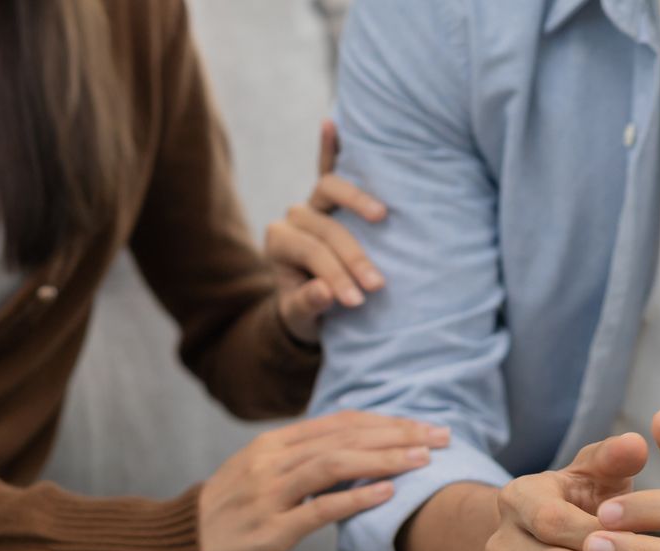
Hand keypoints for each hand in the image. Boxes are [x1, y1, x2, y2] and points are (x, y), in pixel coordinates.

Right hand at [199, 411, 447, 550]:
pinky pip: (318, 508)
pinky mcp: (270, 528)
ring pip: (334, 465)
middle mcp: (270, 461)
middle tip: (440, 437)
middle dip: (397, 435)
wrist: (182, 543)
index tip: (424, 426)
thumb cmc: (228, 512)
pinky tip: (387, 493)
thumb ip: (299, 459)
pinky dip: (355, 498)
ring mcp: (269, 494)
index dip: (385, 422)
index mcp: (272, 444)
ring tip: (422, 460)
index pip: (339, 423)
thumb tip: (349, 448)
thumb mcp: (259, 473)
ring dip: (383, 460)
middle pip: (343, 438)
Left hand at [269, 120, 388, 343]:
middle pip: (326, 228)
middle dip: (352, 257)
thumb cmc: (307, 308)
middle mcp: (292, 217)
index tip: (357, 301)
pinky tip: (331, 123)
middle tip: (377, 285)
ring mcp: (311, 202)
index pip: (311, 252)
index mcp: (278, 242)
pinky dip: (330, 146)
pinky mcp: (329, 196)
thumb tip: (325, 291)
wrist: (311, 301)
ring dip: (357, 201)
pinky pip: (327, 165)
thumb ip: (308, 304)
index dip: (335, 275)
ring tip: (381, 216)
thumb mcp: (301, 317)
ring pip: (330, 189)